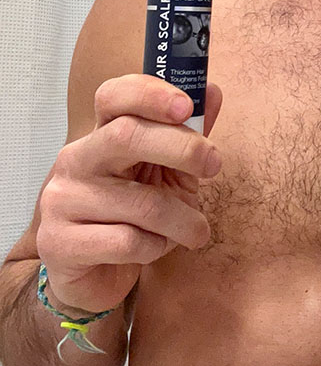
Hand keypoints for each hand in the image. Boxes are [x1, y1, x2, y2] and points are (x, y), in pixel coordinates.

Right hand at [36, 75, 222, 313]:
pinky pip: (127, 241)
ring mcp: (61, 200)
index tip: (187, 106)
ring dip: (183, 219)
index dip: (151, 94)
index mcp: (100, 134)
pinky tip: (155, 249)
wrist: (92, 274)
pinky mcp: (60, 244)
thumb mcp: (168, 171)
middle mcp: (75, 160)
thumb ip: (188, 134)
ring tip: (195, 231)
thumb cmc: (135, 215)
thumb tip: (211, 91)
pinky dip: (156, 247)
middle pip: (125, 134)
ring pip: (140, 202)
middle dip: (182, 147)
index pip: (114, 96)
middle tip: (214, 165)